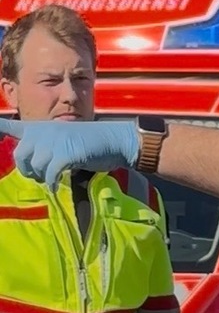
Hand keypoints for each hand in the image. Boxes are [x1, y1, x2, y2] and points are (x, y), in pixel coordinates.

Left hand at [0, 118, 140, 190]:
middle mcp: (43, 132)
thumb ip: (46, 147)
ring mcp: (54, 142)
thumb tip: (35, 166)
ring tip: (51, 180)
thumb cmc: (91, 143)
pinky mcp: (65, 154)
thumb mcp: (63, 140)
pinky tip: (56, 187)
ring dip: (41, 178)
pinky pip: (50, 174)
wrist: (114, 140)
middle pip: (20, 155)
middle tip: (38, 177)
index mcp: (40, 128)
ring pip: (35, 167)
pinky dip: (52, 183)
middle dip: (27, 170)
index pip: (10, 126)